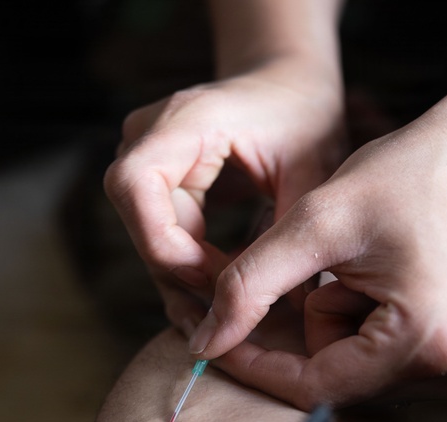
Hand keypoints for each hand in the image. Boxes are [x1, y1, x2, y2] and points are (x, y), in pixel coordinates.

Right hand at [103, 59, 346, 329]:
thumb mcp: (312, 170)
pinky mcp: (155, 177)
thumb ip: (295, 232)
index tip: (218, 280)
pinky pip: (159, 230)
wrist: (289, 82)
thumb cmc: (304, 114)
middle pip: (138, 219)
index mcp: (183, 120)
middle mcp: (148, 134)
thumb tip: (292, 306)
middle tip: (228, 310)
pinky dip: (188, 262)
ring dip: (183, 275)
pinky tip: (222, 291)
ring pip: (145, 233)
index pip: (135, 188)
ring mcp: (144, 154)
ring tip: (227, 313)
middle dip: (179, 270)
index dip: (168, 245)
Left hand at [192, 61, 446, 408]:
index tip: (218, 338)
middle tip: (342, 263)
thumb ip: (250, 284)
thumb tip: (203, 344)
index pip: (314, 388)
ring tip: (379, 263)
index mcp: (426, 342)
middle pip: (342, 377)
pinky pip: (399, 358)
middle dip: (321, 323)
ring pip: (366, 368)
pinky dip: (379, 323)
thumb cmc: (413, 171)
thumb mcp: (318, 221)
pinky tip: (402, 276)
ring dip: (350, 321)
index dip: (258, 364)